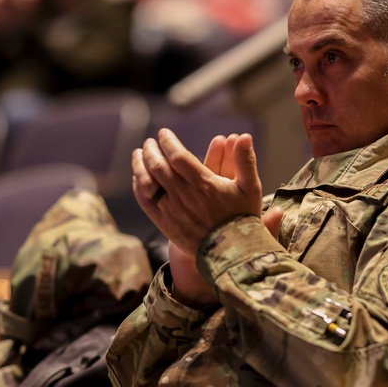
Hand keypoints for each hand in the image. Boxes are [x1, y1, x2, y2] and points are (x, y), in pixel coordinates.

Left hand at [132, 129, 262, 255]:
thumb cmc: (242, 217)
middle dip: (151, 150)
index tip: (163, 133)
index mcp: (203, 183)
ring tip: (138, 155)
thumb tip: (244, 136)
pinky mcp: (165, 224)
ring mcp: (172, 210)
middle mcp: (184, 195)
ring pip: (147, 183)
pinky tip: (137, 179)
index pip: (178, 155)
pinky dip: (138, 188)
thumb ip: (245, 160)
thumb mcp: (250, 187)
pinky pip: (146, 203)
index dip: (168, 142)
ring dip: (139, 166)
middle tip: (149, 142)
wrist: (231, 252)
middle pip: (158, 166)